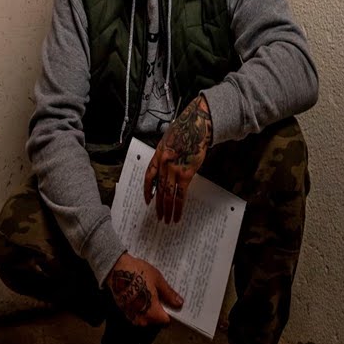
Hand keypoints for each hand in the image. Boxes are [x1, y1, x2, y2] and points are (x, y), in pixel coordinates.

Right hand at [106, 252, 183, 325]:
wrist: (115, 268)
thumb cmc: (139, 273)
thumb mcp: (158, 281)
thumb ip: (169, 295)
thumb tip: (179, 303)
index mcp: (152, 313)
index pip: (166, 322)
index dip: (170, 313)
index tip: (172, 304)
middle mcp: (142, 319)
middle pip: (156, 321)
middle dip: (160, 311)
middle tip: (161, 296)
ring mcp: (132, 316)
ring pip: (146, 318)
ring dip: (149, 309)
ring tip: (151, 294)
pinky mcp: (124, 311)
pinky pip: (137, 314)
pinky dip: (141, 307)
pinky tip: (141, 294)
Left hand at [144, 94, 212, 223]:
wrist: (196, 124)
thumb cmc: (185, 129)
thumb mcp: (168, 141)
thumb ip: (166, 155)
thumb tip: (167, 169)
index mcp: (158, 155)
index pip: (149, 176)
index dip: (147, 190)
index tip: (147, 200)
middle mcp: (163, 164)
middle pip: (158, 189)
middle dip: (158, 205)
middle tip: (159, 217)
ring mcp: (173, 169)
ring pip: (168, 195)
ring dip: (168, 209)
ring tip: (168, 220)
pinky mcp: (186, 173)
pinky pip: (180, 194)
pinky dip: (179, 206)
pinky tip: (178, 213)